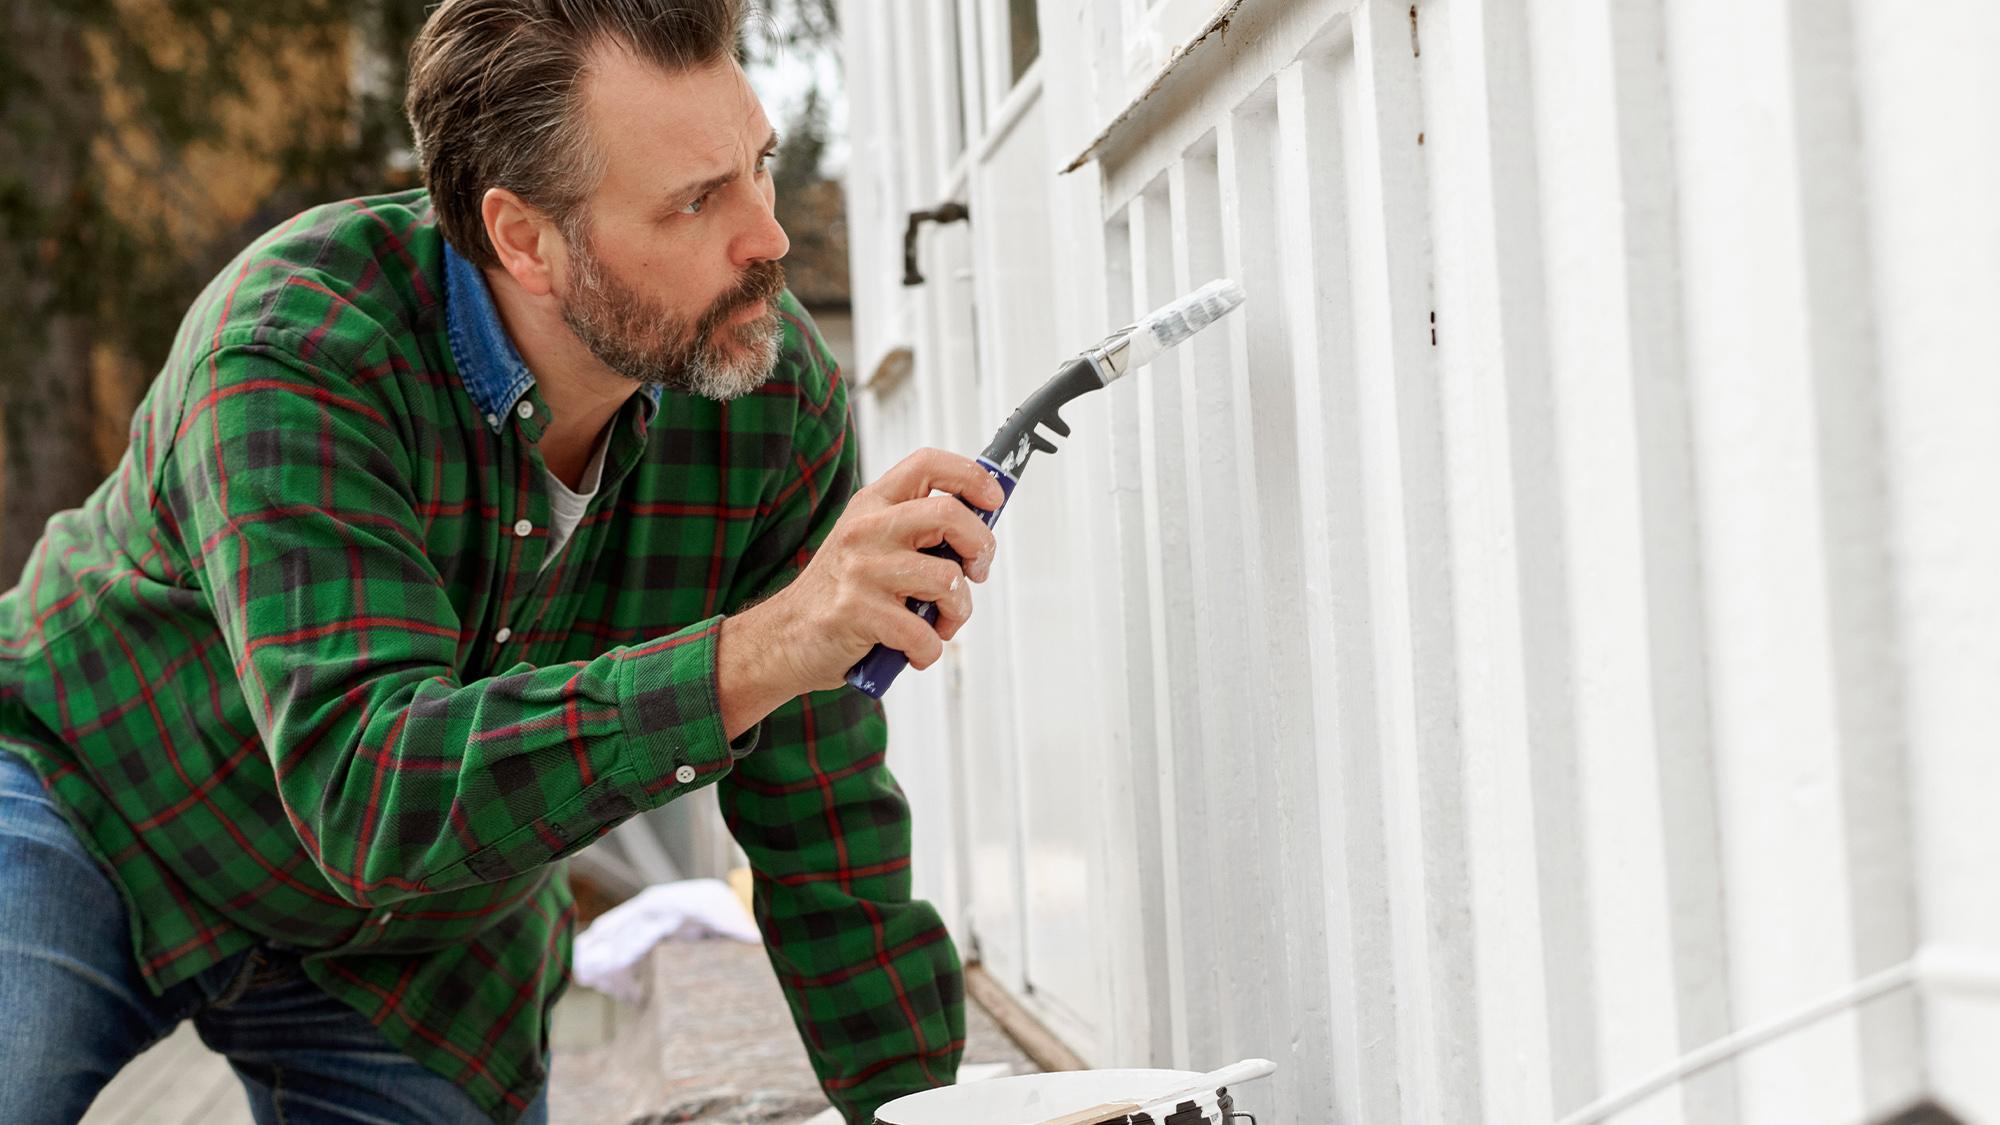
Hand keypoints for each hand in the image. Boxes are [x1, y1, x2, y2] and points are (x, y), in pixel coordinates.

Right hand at [718, 449, 1001, 731]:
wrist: (785, 637)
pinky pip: (923, 632)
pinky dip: (929, 650)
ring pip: (947, 579)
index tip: (993, 499)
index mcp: (872, 504)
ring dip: (958, 612)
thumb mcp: (872, 545)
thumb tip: (982, 531)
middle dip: (981, 547)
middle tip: (976, 573)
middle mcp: (866, 528)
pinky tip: (914, 651)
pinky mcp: (858, 612)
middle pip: (949, 514)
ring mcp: (861, 570)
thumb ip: (916, 533)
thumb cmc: (842, 594)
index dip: (972, 476)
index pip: (929, 464)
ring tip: (939, 624)